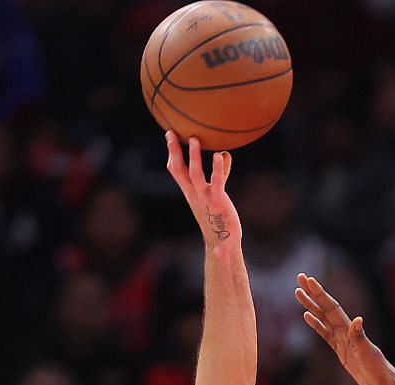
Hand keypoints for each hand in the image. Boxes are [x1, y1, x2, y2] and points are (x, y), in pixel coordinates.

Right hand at [163, 131, 239, 246]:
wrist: (222, 243)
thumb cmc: (219, 218)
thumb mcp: (215, 194)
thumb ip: (220, 174)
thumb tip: (225, 153)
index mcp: (190, 192)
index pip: (176, 170)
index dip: (172, 153)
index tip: (170, 135)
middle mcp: (194, 193)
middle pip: (179, 169)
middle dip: (174, 151)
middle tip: (171, 132)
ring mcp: (205, 197)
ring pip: (195, 174)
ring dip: (193, 157)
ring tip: (195, 139)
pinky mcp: (218, 201)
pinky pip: (216, 182)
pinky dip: (217, 169)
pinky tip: (220, 155)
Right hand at [296, 274, 394, 384]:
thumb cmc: (380, 372)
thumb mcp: (369, 355)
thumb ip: (360, 338)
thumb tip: (357, 320)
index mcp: (351, 331)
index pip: (332, 307)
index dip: (320, 294)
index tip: (308, 280)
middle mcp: (346, 332)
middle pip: (325, 308)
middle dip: (312, 293)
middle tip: (299, 277)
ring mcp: (343, 341)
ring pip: (323, 319)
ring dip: (311, 305)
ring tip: (298, 293)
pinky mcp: (341, 352)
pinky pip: (325, 335)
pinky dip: (316, 325)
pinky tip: (307, 317)